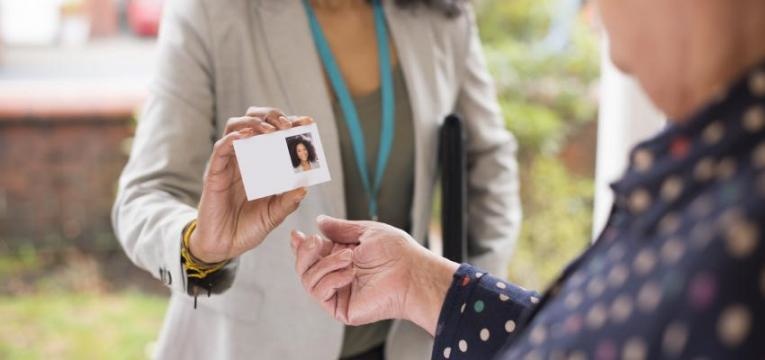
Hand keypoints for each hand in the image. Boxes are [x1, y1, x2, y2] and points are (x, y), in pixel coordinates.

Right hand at [190, 107, 313, 263]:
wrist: (224, 246)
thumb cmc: (248, 228)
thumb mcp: (274, 215)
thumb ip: (289, 201)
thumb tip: (305, 187)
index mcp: (262, 164)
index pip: (274, 134)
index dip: (289, 123)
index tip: (306, 121)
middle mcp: (245, 158)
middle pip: (254, 121)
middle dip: (271, 115)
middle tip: (287, 125)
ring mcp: (229, 164)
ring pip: (235, 127)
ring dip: (253, 123)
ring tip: (269, 130)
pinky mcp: (214, 173)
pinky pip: (220, 149)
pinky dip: (231, 138)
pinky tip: (243, 137)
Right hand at [291, 216, 458, 335]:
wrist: (411, 272)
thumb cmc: (397, 252)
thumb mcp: (366, 231)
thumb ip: (340, 228)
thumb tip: (319, 221)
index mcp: (341, 256)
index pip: (312, 254)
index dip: (300, 246)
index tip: (296, 235)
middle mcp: (337, 274)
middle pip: (303, 267)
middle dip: (305, 252)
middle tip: (317, 242)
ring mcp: (338, 292)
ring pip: (308, 280)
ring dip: (325, 264)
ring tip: (349, 258)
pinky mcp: (341, 307)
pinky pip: (319, 293)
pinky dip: (331, 279)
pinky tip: (349, 273)